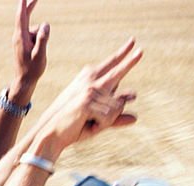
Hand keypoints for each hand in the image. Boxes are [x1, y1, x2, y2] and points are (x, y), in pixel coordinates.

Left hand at [12, 0, 48, 89]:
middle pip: (26, 17)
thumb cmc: (32, 69)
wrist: (24, 81)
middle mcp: (19, 37)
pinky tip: (37, 52)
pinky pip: (36, 36)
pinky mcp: (25, 43)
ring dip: (42, 37)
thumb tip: (46, 24)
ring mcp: (21, 40)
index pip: (21, 17)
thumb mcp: (40, 55)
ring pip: (37, 30)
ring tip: (38, 53)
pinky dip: (40, 40)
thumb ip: (43, 39)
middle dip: (31, 6)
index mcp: (21, 38)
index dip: (23, 5)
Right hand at [38, 39, 141, 153]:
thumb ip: (116, 118)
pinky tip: (88, 125)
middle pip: (116, 74)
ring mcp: (89, 91)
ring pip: (117, 107)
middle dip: (129, 62)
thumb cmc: (74, 127)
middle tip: (141, 50)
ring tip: (90, 124)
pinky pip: (109, 115)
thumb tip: (136, 118)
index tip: (133, 42)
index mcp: (90, 83)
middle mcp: (90, 83)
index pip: (110, 67)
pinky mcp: (87, 101)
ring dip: (107, 121)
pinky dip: (101, 125)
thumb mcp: (98, 122)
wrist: (52, 134)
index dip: (122, 54)